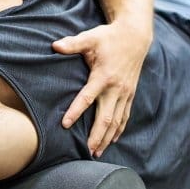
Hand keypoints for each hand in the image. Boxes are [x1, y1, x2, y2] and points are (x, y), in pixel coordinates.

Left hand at [52, 22, 150, 157]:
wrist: (136, 36)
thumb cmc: (109, 37)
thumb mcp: (90, 37)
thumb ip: (72, 44)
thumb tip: (54, 46)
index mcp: (104, 76)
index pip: (87, 98)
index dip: (75, 112)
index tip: (64, 125)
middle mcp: (116, 88)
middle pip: (106, 118)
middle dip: (96, 136)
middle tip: (86, 152)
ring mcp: (125, 93)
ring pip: (117, 121)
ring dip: (107, 138)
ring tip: (97, 152)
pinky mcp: (130, 94)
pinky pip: (125, 116)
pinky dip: (119, 130)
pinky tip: (112, 140)